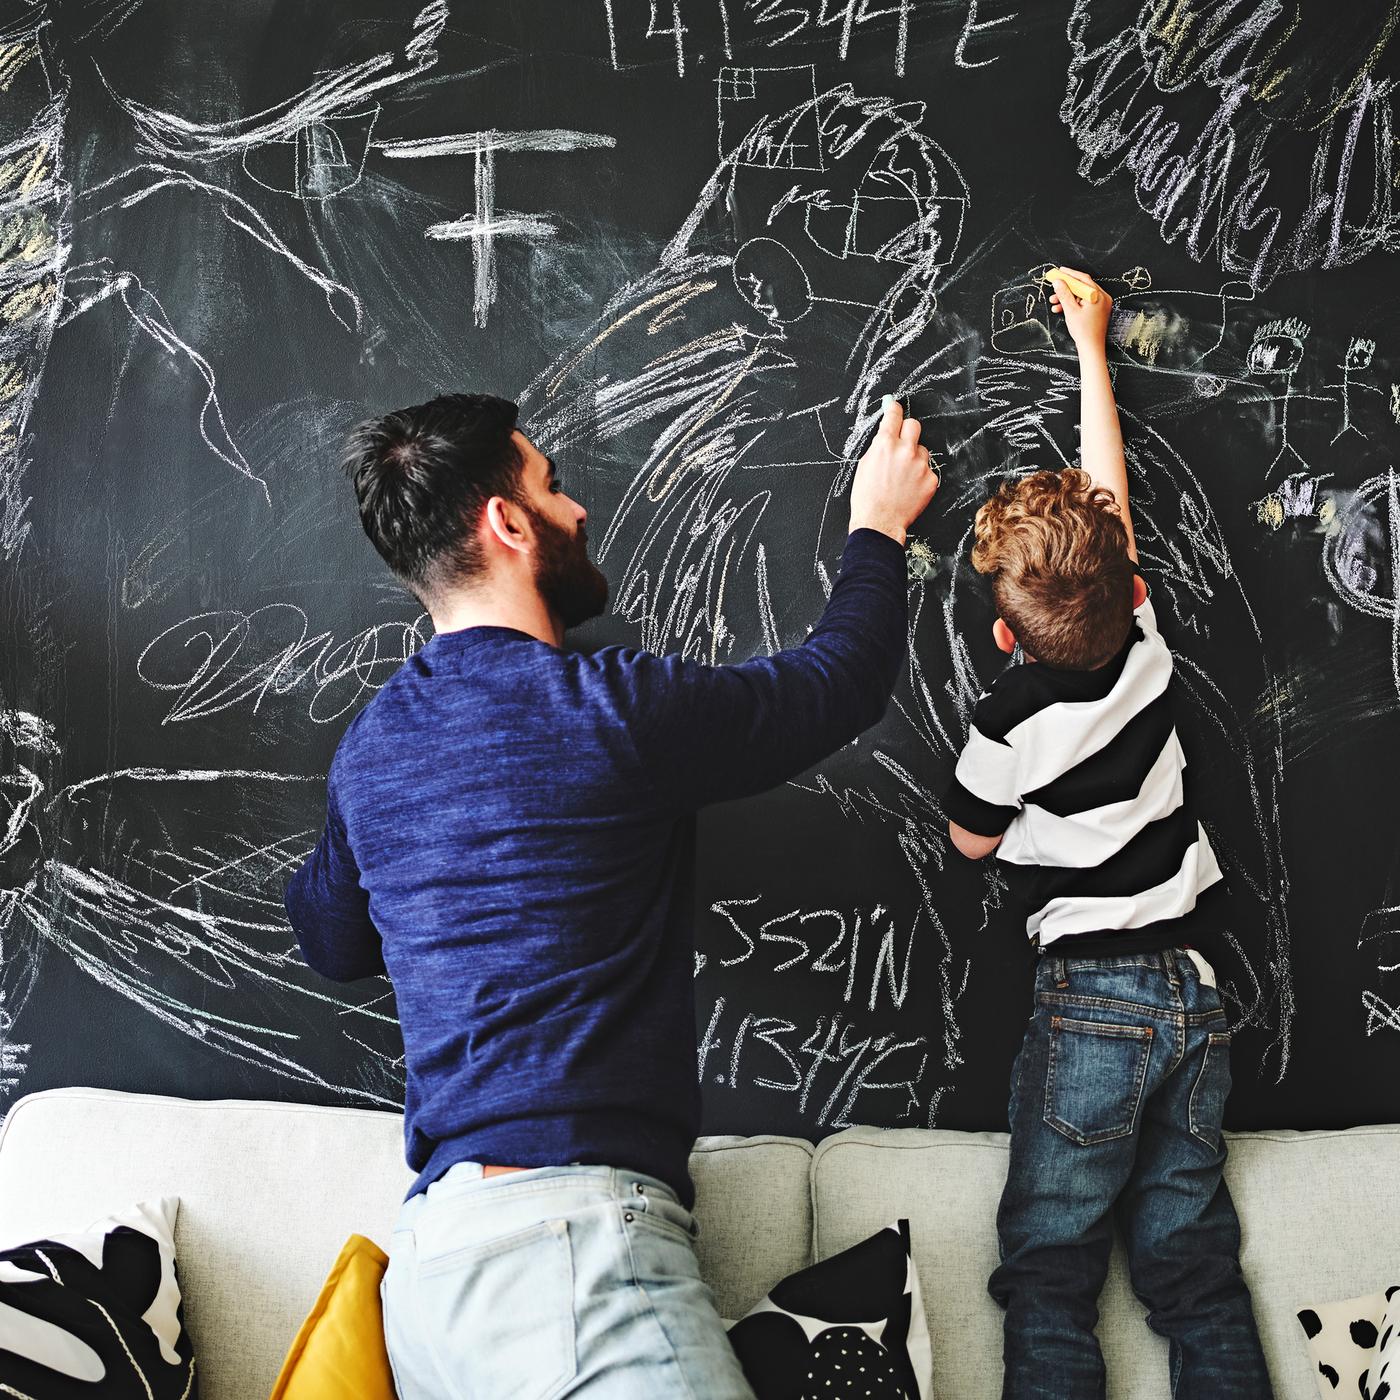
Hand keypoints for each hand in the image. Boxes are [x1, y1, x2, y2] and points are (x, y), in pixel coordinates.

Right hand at [849, 395, 939, 545]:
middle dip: (907, 431)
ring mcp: (920, 465)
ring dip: (914, 458)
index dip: (894, 409)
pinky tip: (909, 488)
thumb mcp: (865, 465)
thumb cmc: (867, 497)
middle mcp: (905, 450)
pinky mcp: (931, 479)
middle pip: (914, 425)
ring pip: (922, 450)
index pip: (894, 415)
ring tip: (902, 476)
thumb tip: (886, 431)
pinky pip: (928, 470)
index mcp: (885, 444)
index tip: (894, 406)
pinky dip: (920, 477)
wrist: (879, 522)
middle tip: (901, 442)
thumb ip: (879, 445)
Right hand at [1049, 266, 1111, 350]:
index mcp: (1097, 295)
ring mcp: (1102, 304)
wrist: (1091, 347)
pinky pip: (1085, 302)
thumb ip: (1064, 294)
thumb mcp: (1070, 310)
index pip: (1082, 279)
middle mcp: (1102, 297)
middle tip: (1055, 287)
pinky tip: (1062, 308)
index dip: (1069, 274)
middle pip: (1082, 287)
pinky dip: (1074, 304)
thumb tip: (1058, 282)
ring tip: (1055, 302)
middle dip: (1066, 288)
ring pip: (1082, 295)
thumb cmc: (1084, 331)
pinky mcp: (1099, 310)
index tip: (1059, 271)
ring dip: (1068, 297)